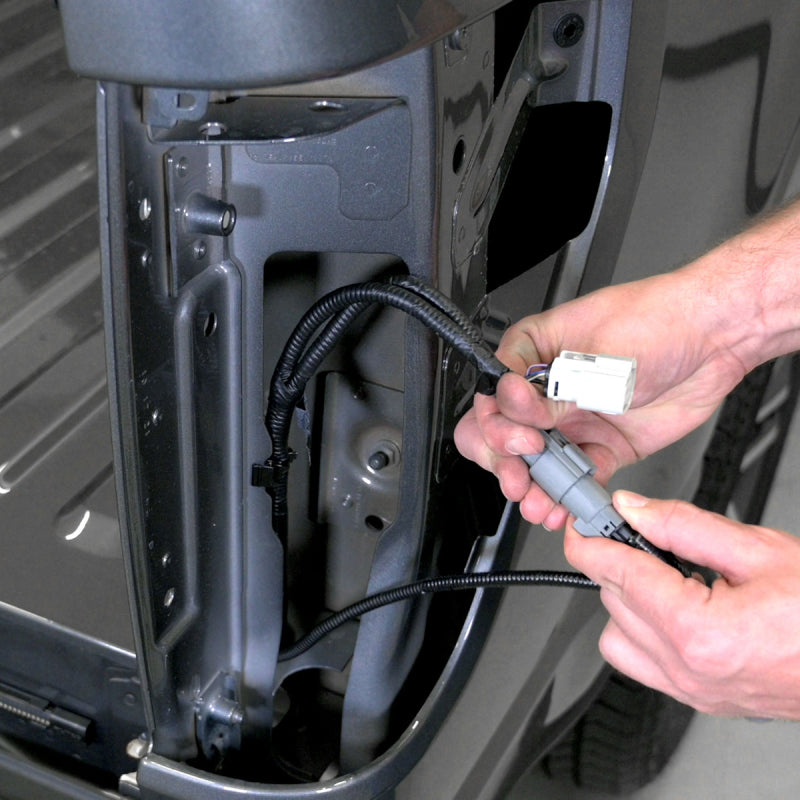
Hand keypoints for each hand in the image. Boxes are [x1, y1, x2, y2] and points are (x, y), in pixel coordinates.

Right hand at [454, 271, 748, 528]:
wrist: (716, 338)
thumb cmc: (658, 320)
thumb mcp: (597, 357)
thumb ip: (552, 392)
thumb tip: (511, 406)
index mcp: (534, 352)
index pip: (494, 394)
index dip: (499, 423)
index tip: (524, 439)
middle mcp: (549, 388)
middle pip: (504, 432)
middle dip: (506, 461)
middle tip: (521, 479)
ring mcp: (574, 418)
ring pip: (538, 462)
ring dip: (534, 487)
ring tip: (540, 505)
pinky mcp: (603, 445)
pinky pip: (578, 476)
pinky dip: (571, 495)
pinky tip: (567, 507)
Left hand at [565, 490, 799, 718]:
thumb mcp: (759, 549)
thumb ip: (684, 525)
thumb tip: (634, 508)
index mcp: (700, 632)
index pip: (616, 574)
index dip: (591, 539)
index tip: (583, 521)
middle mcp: (690, 671)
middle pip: (611, 601)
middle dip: (614, 560)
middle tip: (631, 531)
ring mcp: (696, 692)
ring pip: (618, 638)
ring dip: (625, 599)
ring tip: (662, 571)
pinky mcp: (704, 700)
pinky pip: (644, 665)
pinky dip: (643, 632)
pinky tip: (673, 604)